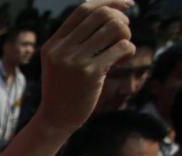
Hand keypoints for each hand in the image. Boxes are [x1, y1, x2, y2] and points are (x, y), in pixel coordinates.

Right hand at [36, 0, 134, 132]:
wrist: (55, 119)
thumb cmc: (64, 89)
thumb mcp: (60, 62)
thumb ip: (75, 41)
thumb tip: (112, 14)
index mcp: (53, 44)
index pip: (84, 9)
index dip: (109, 2)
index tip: (127, 5)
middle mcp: (61, 49)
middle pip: (102, 15)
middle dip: (121, 19)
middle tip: (123, 34)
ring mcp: (74, 61)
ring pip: (115, 27)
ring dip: (126, 35)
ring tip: (121, 49)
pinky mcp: (89, 74)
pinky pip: (122, 47)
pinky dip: (128, 50)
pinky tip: (120, 62)